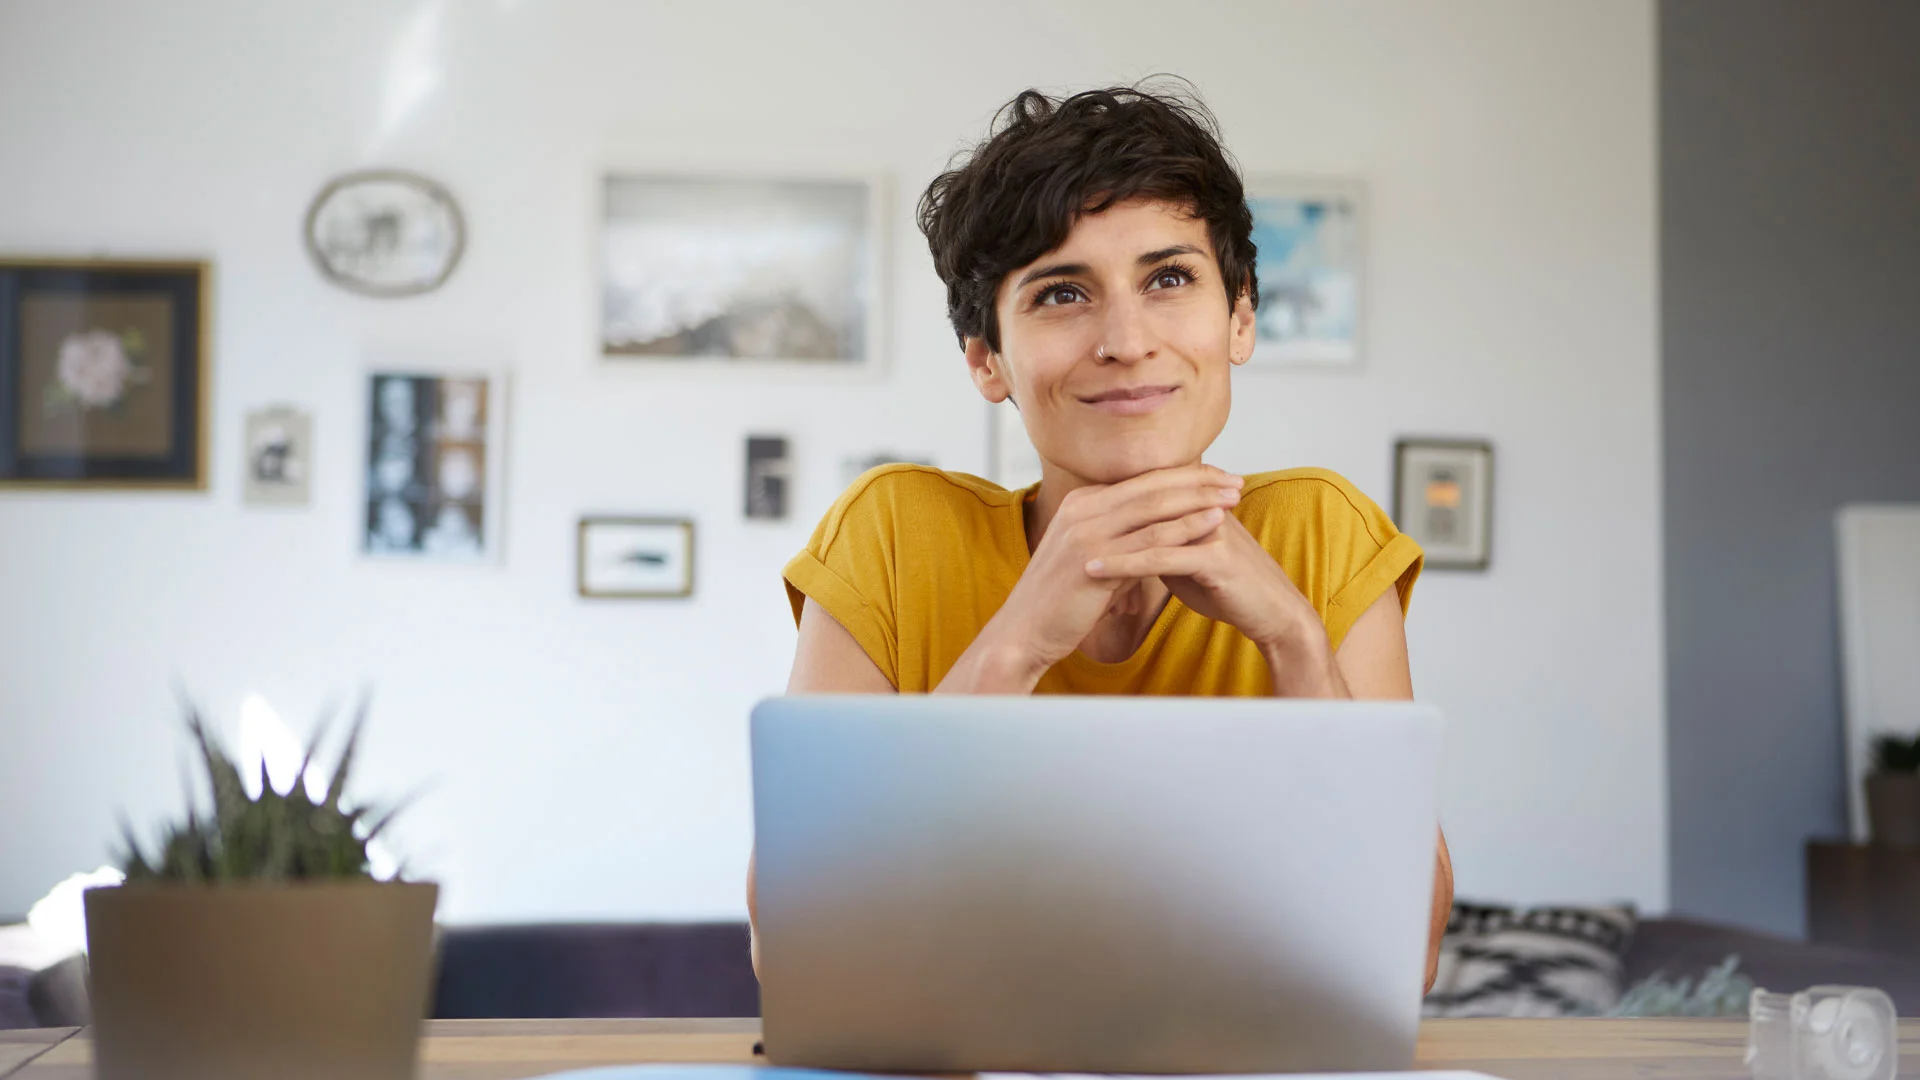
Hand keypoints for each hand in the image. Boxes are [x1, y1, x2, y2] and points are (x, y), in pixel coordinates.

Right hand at [987, 465, 1244, 674]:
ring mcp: (1086, 532)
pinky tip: (1214, 524)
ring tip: (1234, 497)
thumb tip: (1150, 532)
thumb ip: (1116, 537)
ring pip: (1155, 507)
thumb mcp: (1088, 557)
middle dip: (1198, 481)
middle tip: (1234, 480)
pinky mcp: (1094, 560)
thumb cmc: (1059, 601)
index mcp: (1080, 503)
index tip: (1216, 477)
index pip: (1140, 480)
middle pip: (1151, 486)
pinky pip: (1150, 539)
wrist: (1023, 632)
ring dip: (1200, 500)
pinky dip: (1186, 528)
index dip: (1182, 476)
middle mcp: (1082, 509)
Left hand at [1084, 505, 1323, 656]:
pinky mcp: (1215, 557)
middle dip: (1098, 516)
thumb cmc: (1230, 589)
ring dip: (1103, 538)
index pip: (1144, 494)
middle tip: (1055, 527)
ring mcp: (1210, 529)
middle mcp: (1203, 508)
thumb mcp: (1187, 562)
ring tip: (1064, 548)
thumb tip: (1129, 541)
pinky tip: (1094, 571)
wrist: (1272, 613)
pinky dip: (1122, 564)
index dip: (1107, 504)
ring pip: (1146, 528)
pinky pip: (1159, 557)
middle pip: (1141, 503)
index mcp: (1197, 505)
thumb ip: (1160, 544)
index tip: (1066, 516)